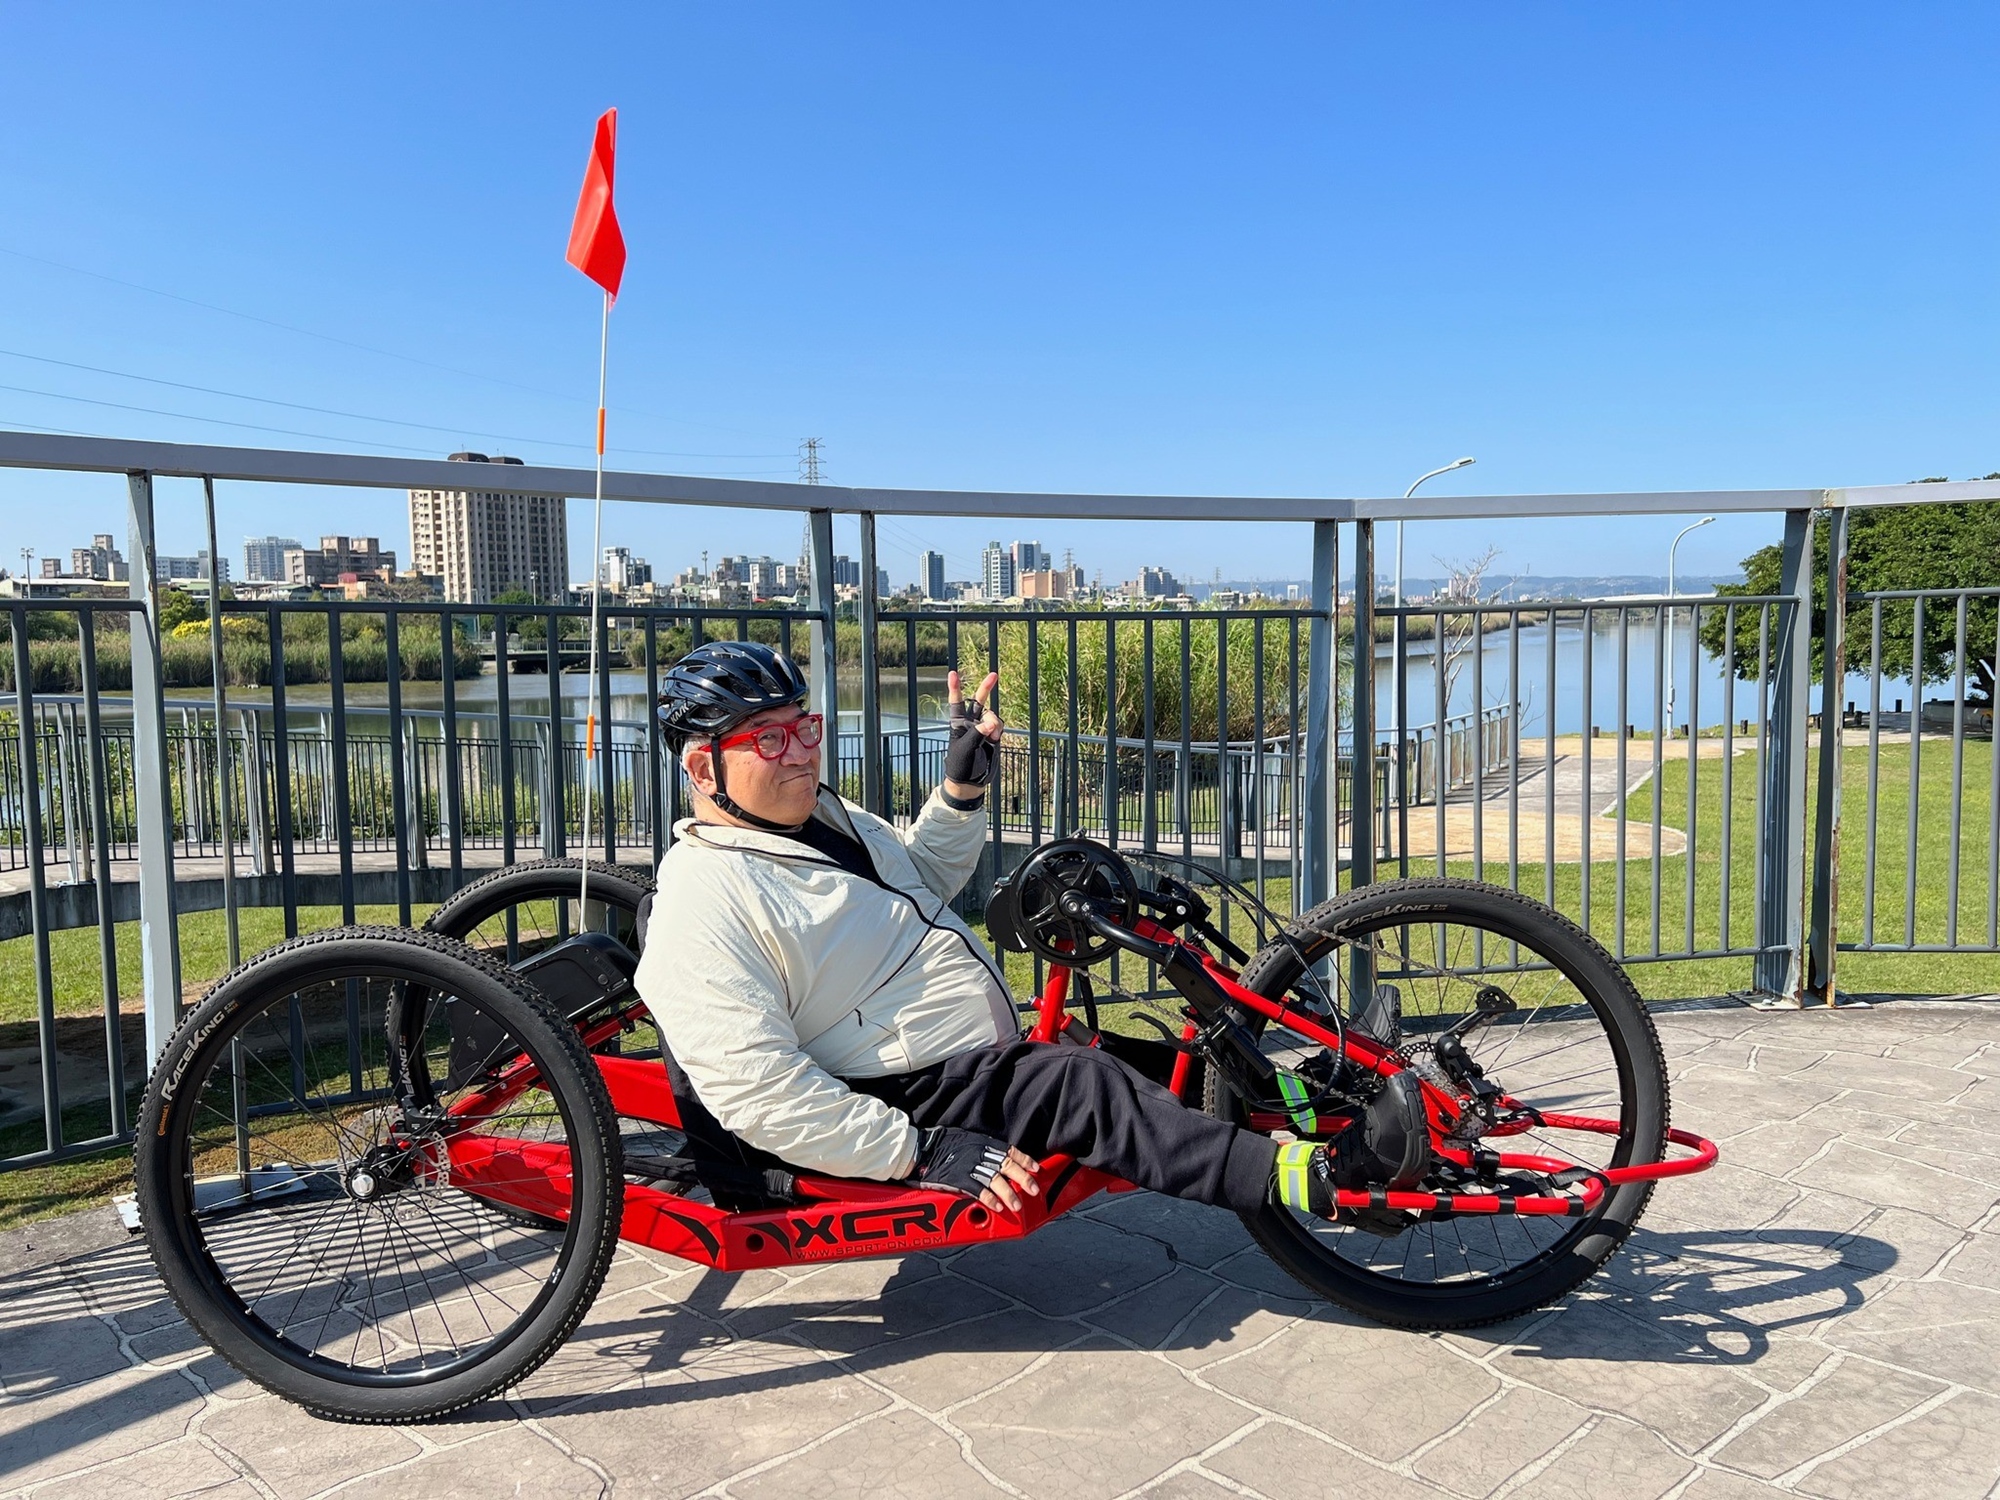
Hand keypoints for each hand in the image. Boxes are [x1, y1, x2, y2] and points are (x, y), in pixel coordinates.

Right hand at [911, 1127, 1041, 1212]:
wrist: (917, 1149)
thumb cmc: (939, 1145)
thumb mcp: (964, 1141)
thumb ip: (980, 1150)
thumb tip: (993, 1160)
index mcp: (980, 1143)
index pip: (1008, 1150)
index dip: (1023, 1160)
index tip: (1035, 1168)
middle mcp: (977, 1153)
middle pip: (1006, 1165)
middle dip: (1022, 1178)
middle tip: (1033, 1189)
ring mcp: (968, 1166)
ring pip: (994, 1180)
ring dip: (1008, 1193)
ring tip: (1017, 1205)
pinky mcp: (957, 1179)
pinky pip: (977, 1190)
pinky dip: (989, 1199)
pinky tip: (997, 1207)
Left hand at [944, 670, 1002, 796]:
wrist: (970, 781)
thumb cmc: (960, 764)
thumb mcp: (965, 748)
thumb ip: (978, 733)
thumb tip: (991, 722)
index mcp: (958, 723)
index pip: (956, 702)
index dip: (955, 688)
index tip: (953, 673)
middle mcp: (971, 723)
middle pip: (978, 701)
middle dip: (985, 688)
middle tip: (994, 675)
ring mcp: (983, 729)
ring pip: (992, 715)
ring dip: (993, 721)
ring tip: (992, 733)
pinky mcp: (993, 736)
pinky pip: (999, 725)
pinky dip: (999, 728)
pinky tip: (996, 736)